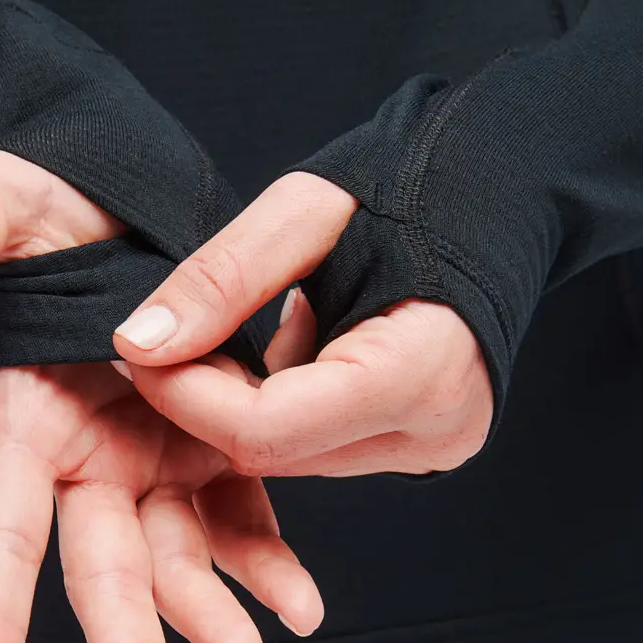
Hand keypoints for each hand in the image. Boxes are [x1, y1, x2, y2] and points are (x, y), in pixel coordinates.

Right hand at [0, 151, 322, 642]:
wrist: (120, 200)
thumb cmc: (46, 202)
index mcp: (25, 422)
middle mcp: (87, 461)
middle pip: (99, 575)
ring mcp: (152, 459)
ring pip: (177, 560)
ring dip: (209, 615)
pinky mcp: (210, 444)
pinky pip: (240, 515)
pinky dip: (267, 560)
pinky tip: (300, 607)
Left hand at [110, 172, 493, 476]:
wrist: (503, 193)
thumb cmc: (417, 185)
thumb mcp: (305, 211)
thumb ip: (220, 281)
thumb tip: (138, 345)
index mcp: (418, 373)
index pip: (266, 431)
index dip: (186, 397)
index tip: (141, 350)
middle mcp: (432, 432)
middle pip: (274, 452)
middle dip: (207, 401)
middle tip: (181, 333)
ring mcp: (432, 448)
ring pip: (291, 457)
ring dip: (244, 405)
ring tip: (253, 330)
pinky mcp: (421, 447)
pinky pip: (319, 447)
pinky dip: (282, 408)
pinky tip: (293, 349)